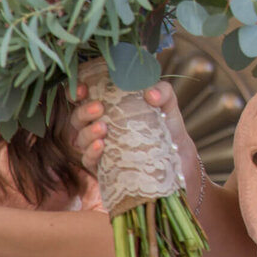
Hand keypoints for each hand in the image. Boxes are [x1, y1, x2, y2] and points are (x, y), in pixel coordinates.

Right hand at [70, 80, 192, 174]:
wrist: (179, 154)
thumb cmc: (166, 125)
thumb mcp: (167, 104)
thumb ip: (163, 92)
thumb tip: (151, 95)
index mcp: (108, 107)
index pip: (82, 98)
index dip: (76, 92)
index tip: (83, 90)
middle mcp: (99, 126)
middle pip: (78, 119)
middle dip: (83, 112)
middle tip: (98, 108)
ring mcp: (99, 147)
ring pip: (81, 139)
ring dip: (88, 132)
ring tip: (102, 127)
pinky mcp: (103, 166)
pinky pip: (89, 160)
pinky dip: (92, 152)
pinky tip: (101, 145)